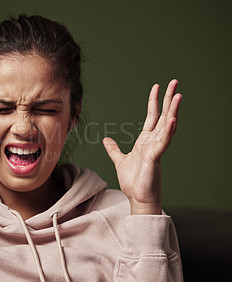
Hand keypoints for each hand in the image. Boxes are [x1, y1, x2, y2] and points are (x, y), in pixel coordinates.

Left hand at [103, 79, 181, 214]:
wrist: (137, 198)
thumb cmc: (133, 181)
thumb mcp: (120, 160)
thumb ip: (114, 149)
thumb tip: (106, 140)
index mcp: (146, 141)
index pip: (152, 116)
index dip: (154, 101)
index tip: (157, 87)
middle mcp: (153, 142)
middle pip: (163, 116)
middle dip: (168, 99)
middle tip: (174, 82)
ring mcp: (156, 149)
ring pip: (167, 125)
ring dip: (173, 110)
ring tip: (178, 95)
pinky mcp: (155, 158)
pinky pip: (163, 142)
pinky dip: (168, 131)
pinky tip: (171, 120)